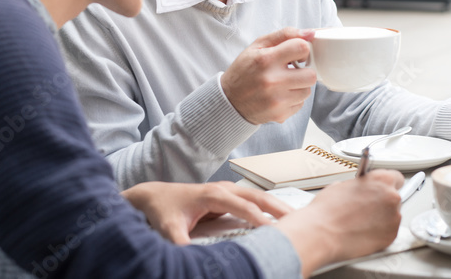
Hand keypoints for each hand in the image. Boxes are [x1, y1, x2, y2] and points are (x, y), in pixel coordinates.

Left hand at [121, 181, 293, 244]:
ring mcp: (225, 191)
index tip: (275, 231)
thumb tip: (190, 261)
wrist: (152, 195)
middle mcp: (222, 189)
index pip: (244, 207)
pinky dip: (265, 207)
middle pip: (257, 197)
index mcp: (213, 195)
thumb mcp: (169, 230)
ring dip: (275, 205)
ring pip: (256, 196)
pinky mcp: (225, 197)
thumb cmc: (162, 209)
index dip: (260, 219)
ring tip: (293, 217)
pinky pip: (250, 201)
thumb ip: (180, 246)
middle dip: (277, 207)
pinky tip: (275, 216)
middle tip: (297, 219)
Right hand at [221, 28, 317, 123]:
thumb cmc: (244, 70)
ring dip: (299, 86)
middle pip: (310, 75)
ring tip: (284, 83)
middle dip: (304, 71)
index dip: (302, 49)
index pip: (301, 48)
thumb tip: (311, 33)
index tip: (296, 54)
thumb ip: (285, 35)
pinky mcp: (279, 114)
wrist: (229, 100)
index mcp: (266, 60)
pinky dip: (293, 99)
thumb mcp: (258, 45)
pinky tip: (280, 95)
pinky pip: (300, 104)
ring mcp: (276, 100)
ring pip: (307, 91)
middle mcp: (272, 81)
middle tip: (292, 70)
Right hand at [275, 170, 403, 276]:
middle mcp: (392, 197)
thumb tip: (362, 190)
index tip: (381, 189)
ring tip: (362, 222)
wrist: (322, 233)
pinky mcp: (390, 236)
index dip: (386, 184)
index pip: (396, 178)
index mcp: (381, 180)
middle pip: (395, 197)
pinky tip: (364, 232)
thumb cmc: (328, 210)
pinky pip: (389, 231)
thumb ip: (360, 186)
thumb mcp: (342, 185)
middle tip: (367, 208)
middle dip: (383, 202)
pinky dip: (380, 232)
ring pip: (392, 215)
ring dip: (382, 217)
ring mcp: (393, 218)